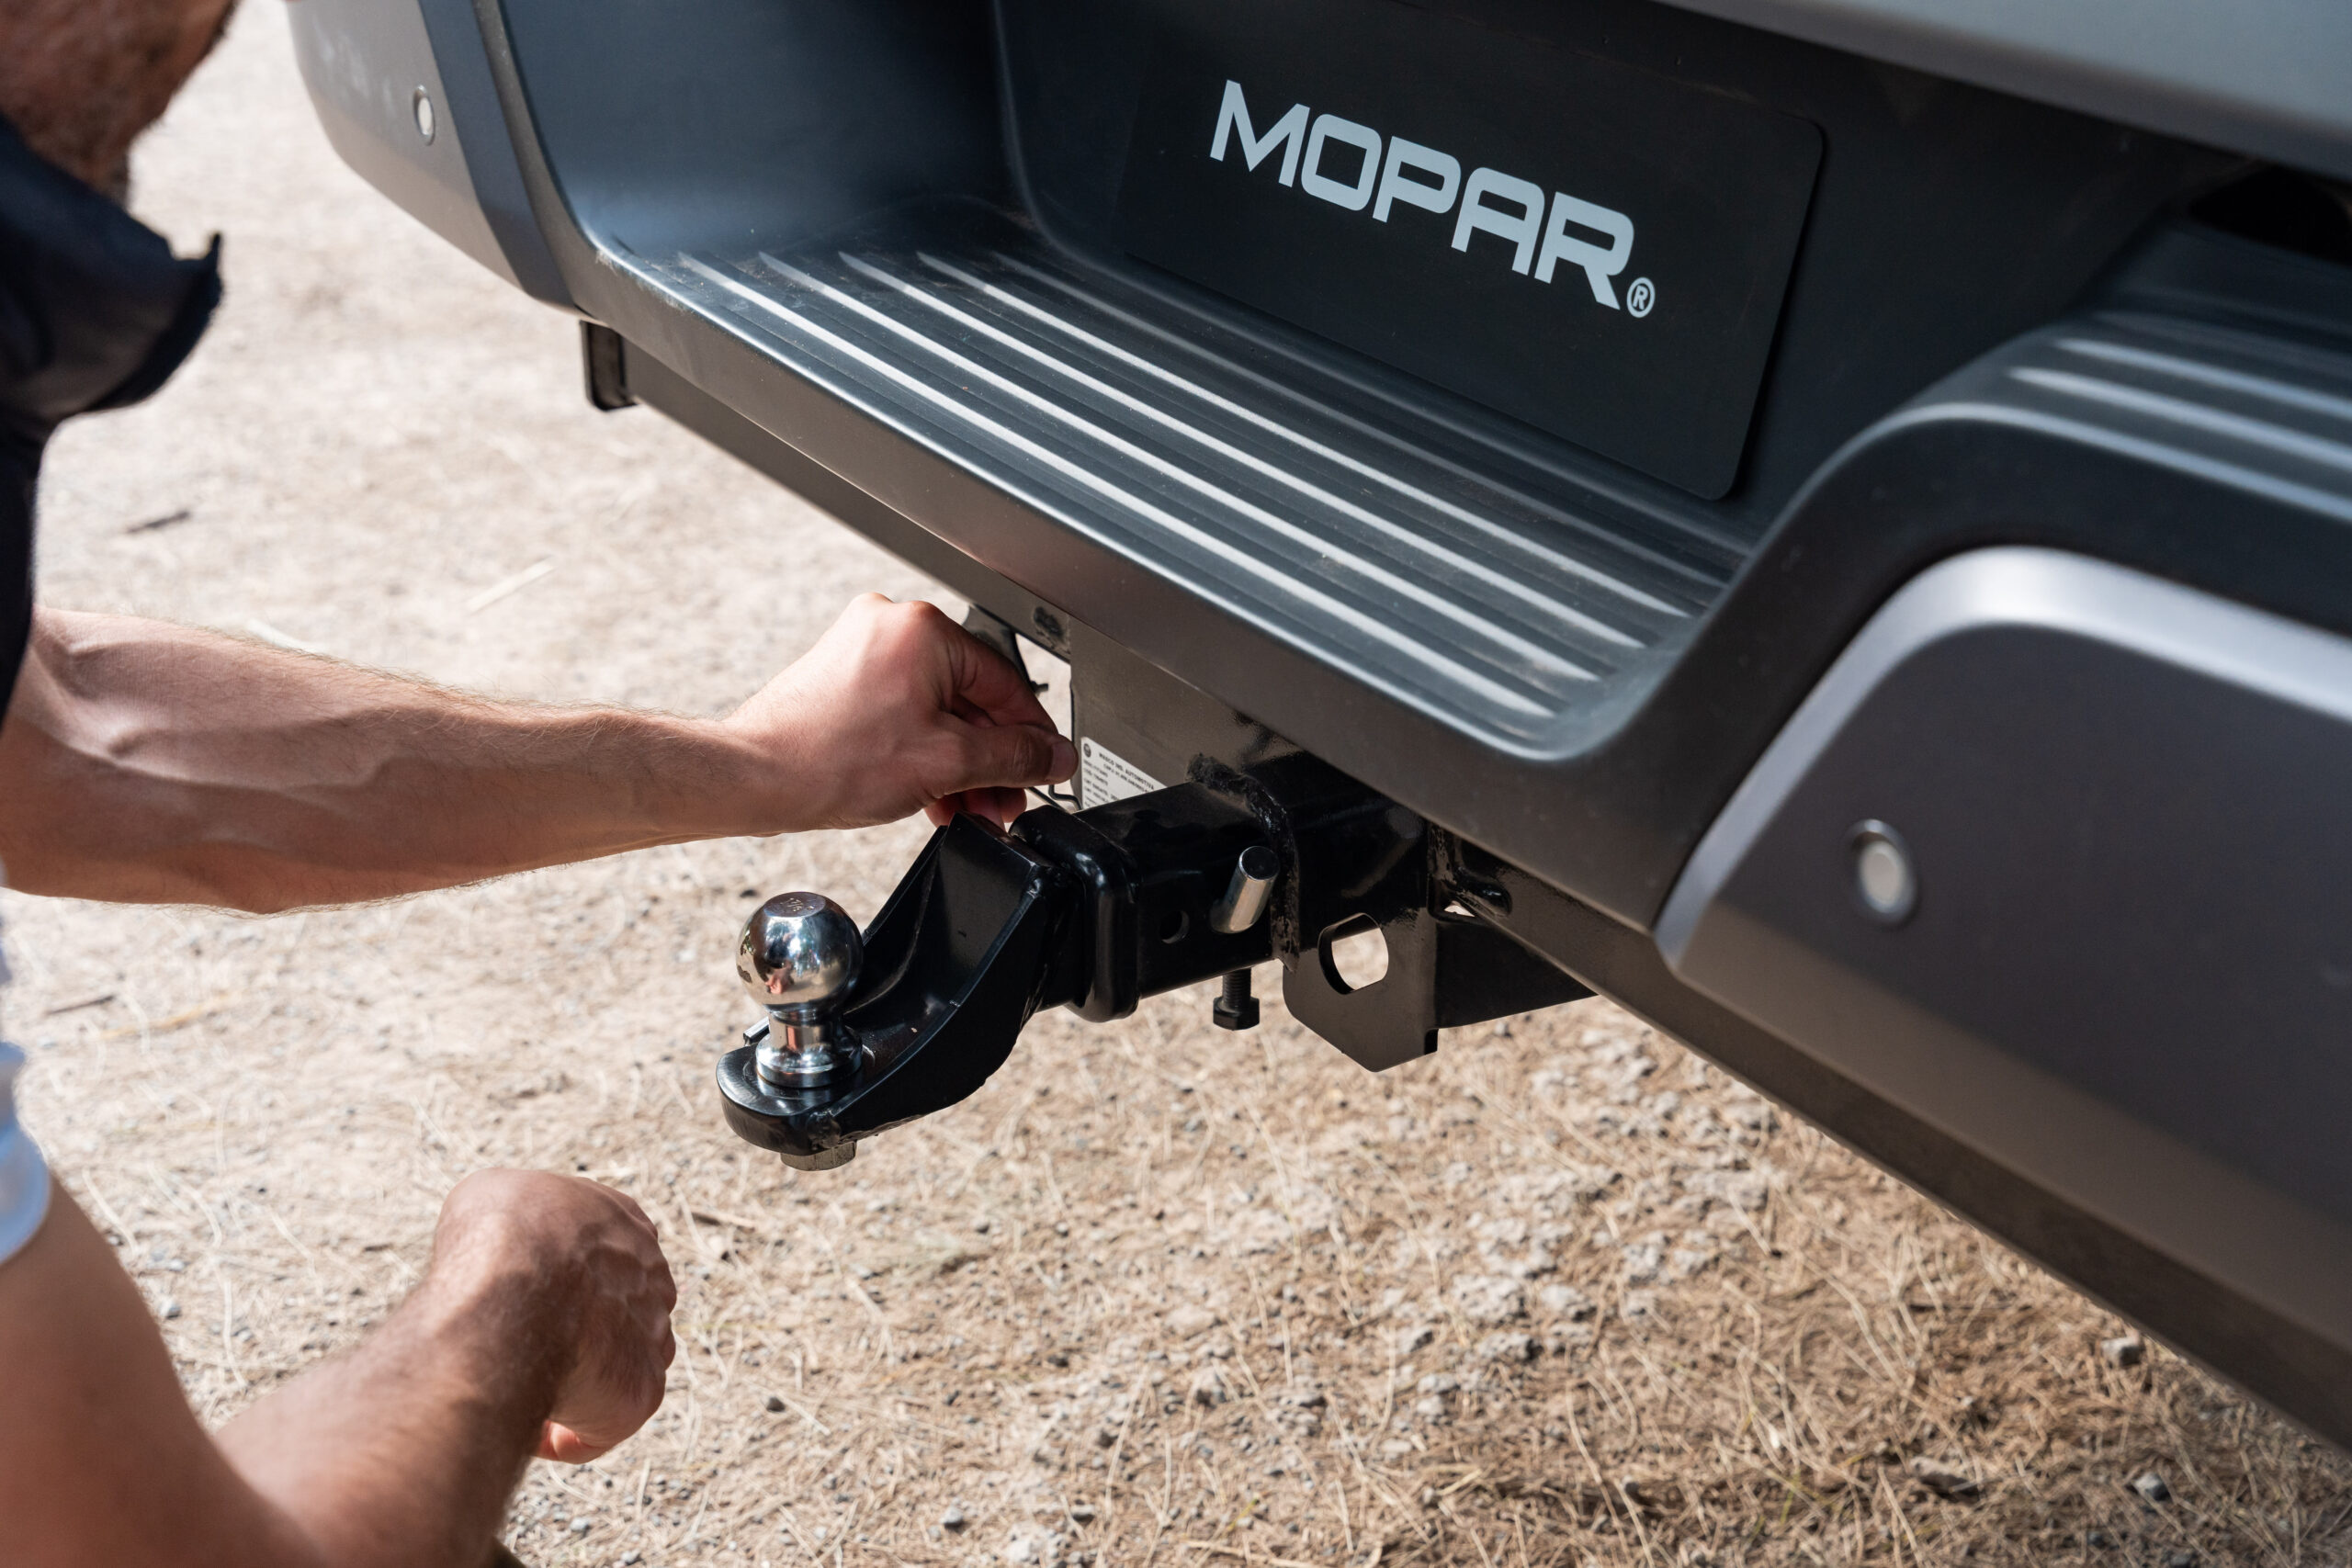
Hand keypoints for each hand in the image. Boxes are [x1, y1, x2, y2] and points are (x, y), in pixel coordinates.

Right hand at [423, 1171, 676, 1463]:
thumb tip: (499, 1246)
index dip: (561, 1285)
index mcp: (624, 1224)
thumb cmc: (495, 1236)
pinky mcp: (642, 1390)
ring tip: (517, 1394)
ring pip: (613, 1373)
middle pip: (616, 1315)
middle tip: (519, 1354)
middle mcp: (651, 1278)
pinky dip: (568, 1437)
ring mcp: (651, 1335)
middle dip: (573, 1338)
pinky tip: (530, 1433)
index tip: (521, 1303)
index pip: (605, 1257)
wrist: (514, 1286)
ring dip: (572, 1390)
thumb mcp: (492, 1197)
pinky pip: (604, 1426)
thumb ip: (511, 1219)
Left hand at [727, 595, 1075, 830]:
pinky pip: (906, 713)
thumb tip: (1054, 756)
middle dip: (991, 760)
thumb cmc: (828, 760)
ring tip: (970, 809)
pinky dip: (926, 753)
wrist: (756, 778)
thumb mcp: (946, 764)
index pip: (1006, 683)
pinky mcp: (845, 677)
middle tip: (1006, 802)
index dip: (1033, 736)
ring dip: (960, 764)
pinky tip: (937, 795)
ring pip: (939, 710)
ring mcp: (865, 650)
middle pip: (971, 698)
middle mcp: (893, 627)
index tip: (1048, 768)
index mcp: (923, 630)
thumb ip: (1014, 757)